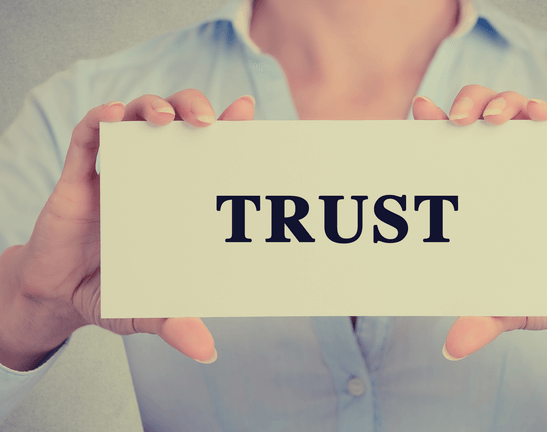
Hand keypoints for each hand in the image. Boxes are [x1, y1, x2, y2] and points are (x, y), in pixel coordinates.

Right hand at [0, 90, 254, 370]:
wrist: (59, 296)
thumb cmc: (113, 292)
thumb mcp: (147, 309)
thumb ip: (174, 323)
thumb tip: (207, 352)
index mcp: (177, 198)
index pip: (207, 151)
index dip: (229, 128)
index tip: (247, 112)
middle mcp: (152, 176)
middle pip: (176, 119)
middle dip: (193, 107)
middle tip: (207, 122)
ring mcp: (115, 172)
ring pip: (135, 116)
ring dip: (152, 106)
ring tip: (165, 118)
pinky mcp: (77, 177)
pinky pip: (86, 136)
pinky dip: (99, 121)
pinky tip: (112, 118)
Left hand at [412, 85, 546, 362]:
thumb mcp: (511, 307)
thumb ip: (482, 321)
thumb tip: (451, 349)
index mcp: (488, 194)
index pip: (457, 147)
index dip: (435, 126)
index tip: (416, 113)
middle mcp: (512, 173)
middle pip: (485, 115)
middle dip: (466, 103)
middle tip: (452, 121)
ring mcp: (545, 169)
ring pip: (523, 112)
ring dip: (504, 102)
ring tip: (489, 119)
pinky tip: (537, 119)